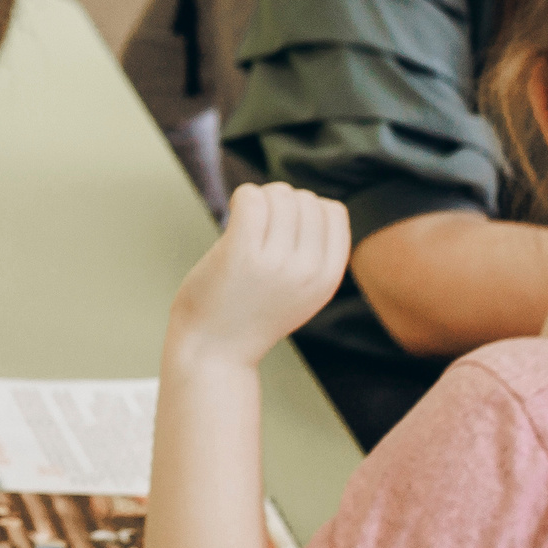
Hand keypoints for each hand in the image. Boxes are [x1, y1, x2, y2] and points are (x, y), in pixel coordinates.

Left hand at [168, 183, 350, 367]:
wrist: (214, 351)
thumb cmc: (251, 313)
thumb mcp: (302, 292)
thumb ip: (315, 255)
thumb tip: (314, 202)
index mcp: (328, 278)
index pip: (333, 212)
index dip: (306, 209)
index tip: (281, 227)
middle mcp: (308, 270)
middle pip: (305, 199)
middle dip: (279, 202)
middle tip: (256, 226)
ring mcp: (276, 262)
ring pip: (278, 195)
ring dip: (258, 199)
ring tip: (243, 224)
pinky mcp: (241, 254)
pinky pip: (251, 198)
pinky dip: (241, 197)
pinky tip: (231, 214)